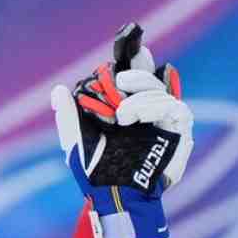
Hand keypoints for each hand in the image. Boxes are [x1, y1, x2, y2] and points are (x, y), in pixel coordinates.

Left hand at [51, 22, 193, 237]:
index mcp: (123, 107)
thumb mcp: (76, 142)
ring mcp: (163, 119)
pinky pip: (174, 106)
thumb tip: (58, 90)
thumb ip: (68, 116)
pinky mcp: (178, 130)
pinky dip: (152, 106)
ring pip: (160, 89)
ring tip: (121, 116)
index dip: (133, 57)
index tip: (129, 41)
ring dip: (139, 97)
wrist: (114, 197)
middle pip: (151, 74)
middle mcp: (146, 109)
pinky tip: (132, 117)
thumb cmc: (94, 173)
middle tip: (119, 78)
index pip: (131, 76)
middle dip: (137, 68)